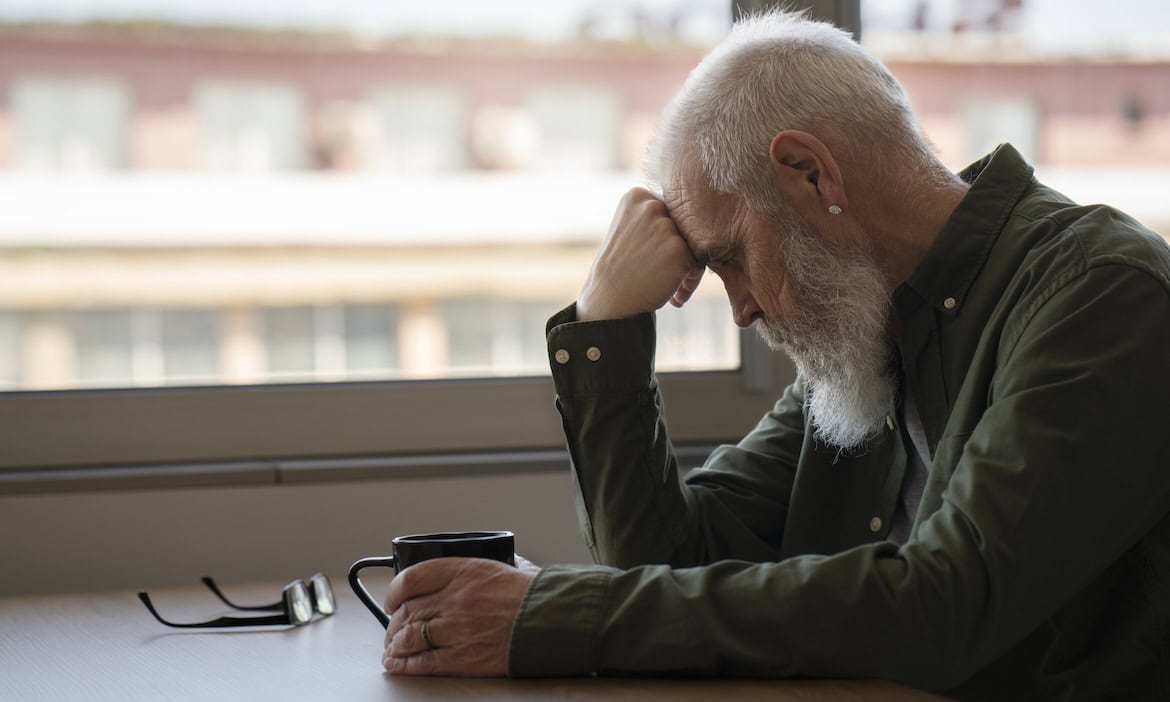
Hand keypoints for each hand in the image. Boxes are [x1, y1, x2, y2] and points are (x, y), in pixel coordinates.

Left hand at [382, 556, 539, 675]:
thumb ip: (474, 569)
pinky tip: (396, 665)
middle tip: (393, 628)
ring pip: (409, 637)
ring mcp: (457, 629)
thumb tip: (458, 574)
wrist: (553, 620)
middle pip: (408, 611)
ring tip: (393, 648)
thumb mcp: (501, 566)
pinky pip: (423, 663)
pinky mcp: (464, 658)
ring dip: (395, 644)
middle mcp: (455, 599)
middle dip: (394, 623)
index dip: (395, 591)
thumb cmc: (533, 594)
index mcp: (463, 571)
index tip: (393, 599)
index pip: (412, 578)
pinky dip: (404, 665)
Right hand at [577, 187, 702, 321]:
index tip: (648, 253)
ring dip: (685, 264)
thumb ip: (652, 217)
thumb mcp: (628, 228)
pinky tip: (672, 293)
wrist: (609, 300)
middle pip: (681, 225)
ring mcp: (666, 227)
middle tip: (657, 270)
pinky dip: (689, 280)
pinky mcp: (679, 250)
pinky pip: (697, 263)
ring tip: (663, 282)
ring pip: (691, 244)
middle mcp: (651, 206)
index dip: (662, 236)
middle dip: (675, 248)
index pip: (666, 211)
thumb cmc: (619, 268)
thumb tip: (689, 211)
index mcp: (636, 196)